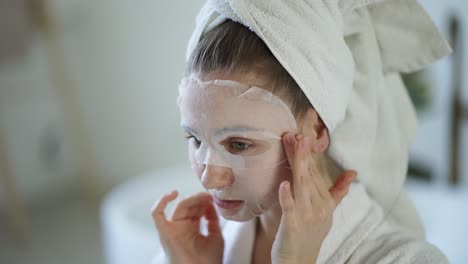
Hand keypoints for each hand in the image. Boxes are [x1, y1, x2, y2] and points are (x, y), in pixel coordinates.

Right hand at [152, 191, 223, 263]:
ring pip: (178, 207)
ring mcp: (173, 229)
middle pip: (189, 207)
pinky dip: (161, 203)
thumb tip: (209, 203)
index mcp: (193, 229)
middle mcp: (181, 228)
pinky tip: (173, 194)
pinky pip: (157, 214)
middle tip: (209, 195)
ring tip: (203, 196)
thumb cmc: (208, 262)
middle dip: (199, 199)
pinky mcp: (165, 232)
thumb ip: (213, 220)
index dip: (204, 201)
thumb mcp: (216, 236)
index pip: (196, 209)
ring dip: (191, 199)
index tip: (213, 197)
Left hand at [271, 133, 356, 263]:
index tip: (302, 134)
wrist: (300, 260)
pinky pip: (290, 208)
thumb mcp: (327, 210)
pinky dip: (287, 196)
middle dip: (302, 153)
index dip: (308, 153)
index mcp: (324, 200)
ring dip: (297, 164)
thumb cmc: (311, 233)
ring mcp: (307, 215)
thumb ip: (338, 190)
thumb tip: (353, 172)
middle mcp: (318, 205)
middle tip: (296, 133)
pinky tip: (283, 183)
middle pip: (308, 174)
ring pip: (301, 184)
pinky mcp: (294, 225)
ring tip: (294, 145)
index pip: (315, 171)